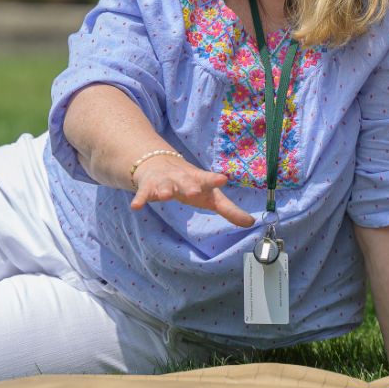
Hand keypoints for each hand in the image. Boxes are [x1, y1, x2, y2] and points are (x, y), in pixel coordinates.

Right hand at [128, 154, 255, 227]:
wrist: (159, 164)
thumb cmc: (191, 184)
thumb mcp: (210, 196)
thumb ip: (230, 210)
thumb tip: (252, 223)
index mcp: (199, 180)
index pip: (210, 179)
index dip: (216, 179)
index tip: (224, 178)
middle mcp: (182, 179)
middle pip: (186, 181)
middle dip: (190, 185)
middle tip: (195, 191)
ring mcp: (165, 182)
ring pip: (165, 185)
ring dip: (165, 189)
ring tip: (165, 195)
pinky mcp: (149, 187)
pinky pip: (144, 194)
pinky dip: (140, 199)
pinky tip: (136, 206)